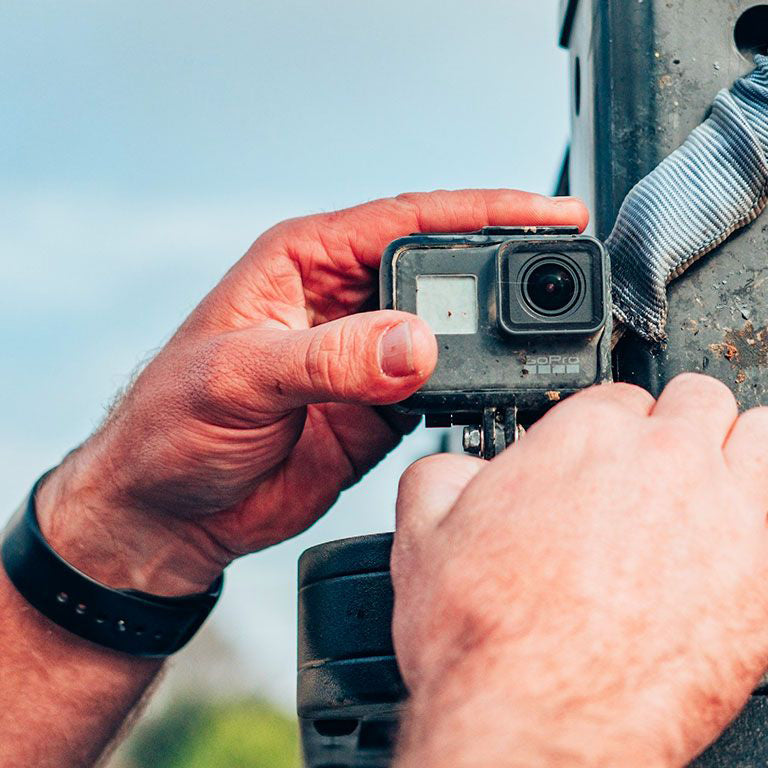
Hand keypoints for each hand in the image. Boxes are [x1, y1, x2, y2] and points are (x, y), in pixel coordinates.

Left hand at [35, 189, 587, 594]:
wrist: (170, 508)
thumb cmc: (173, 424)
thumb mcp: (240, 376)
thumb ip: (329, 359)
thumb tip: (417, 346)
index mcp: (307, 262)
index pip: (409, 220)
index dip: (484, 212)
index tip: (550, 212)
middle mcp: (344, 301)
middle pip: (442, 270)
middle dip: (503, 270)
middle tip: (563, 276)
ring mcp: (367, 356)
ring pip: (449, 332)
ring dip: (494, 336)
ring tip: (548, 335)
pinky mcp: (379, 408)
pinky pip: (441, 390)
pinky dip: (474, 390)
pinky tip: (502, 390)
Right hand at [393, 374, 767, 767]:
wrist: (534, 723)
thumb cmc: (486, 636)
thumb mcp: (424, 533)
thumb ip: (443, 473)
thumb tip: (460, 468)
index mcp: (584, 436)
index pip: (614, 396)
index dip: (600, 430)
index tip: (592, 463)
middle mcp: (658, 458)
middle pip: (691, 399)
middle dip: (669, 424)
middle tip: (648, 467)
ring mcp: (720, 511)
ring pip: (754, 433)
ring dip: (730, 446)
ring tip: (705, 481)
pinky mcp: (760, 575)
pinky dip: (758, 509)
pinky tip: (727, 537)